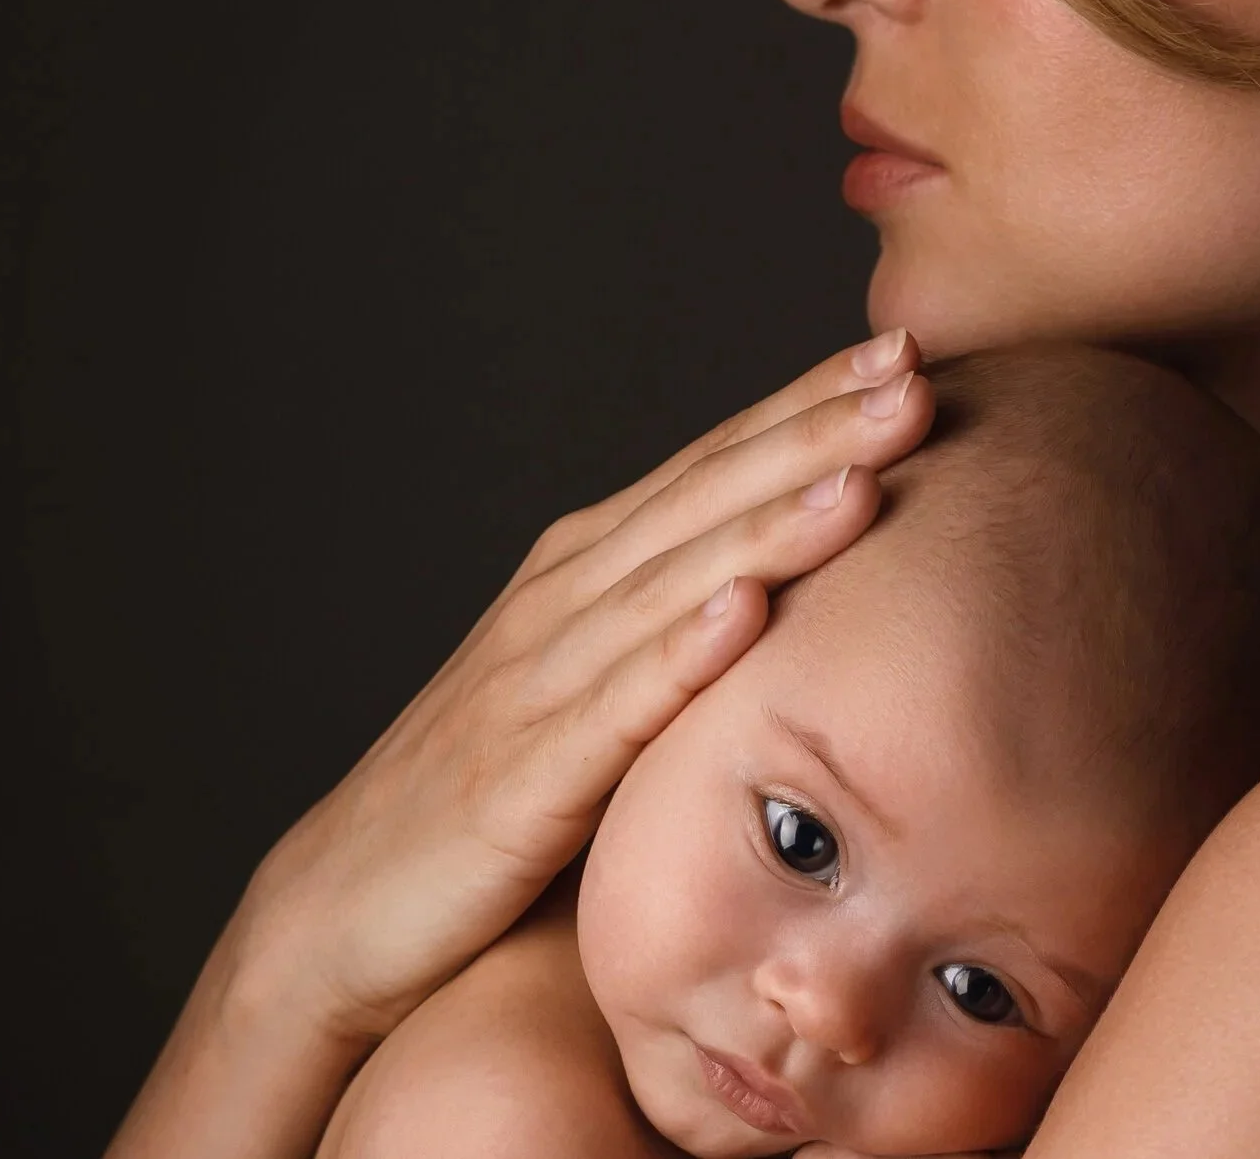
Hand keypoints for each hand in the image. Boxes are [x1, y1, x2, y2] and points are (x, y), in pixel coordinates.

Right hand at [109, 328, 930, 1158]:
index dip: (807, 403)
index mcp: (590, 566)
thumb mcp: (601, 684)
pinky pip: (612, 707)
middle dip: (814, 433)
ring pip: (673, 582)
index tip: (906, 352)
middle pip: (707, 497)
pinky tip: (743, 612)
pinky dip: (677, 653)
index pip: (717, 462)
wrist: (346, 907)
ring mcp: (538, 678)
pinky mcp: (519, 774)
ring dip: (770, 525)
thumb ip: (684, 624)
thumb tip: (815, 583)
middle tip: (913, 377)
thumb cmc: (498, 791)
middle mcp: (565, 596)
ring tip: (860, 474)